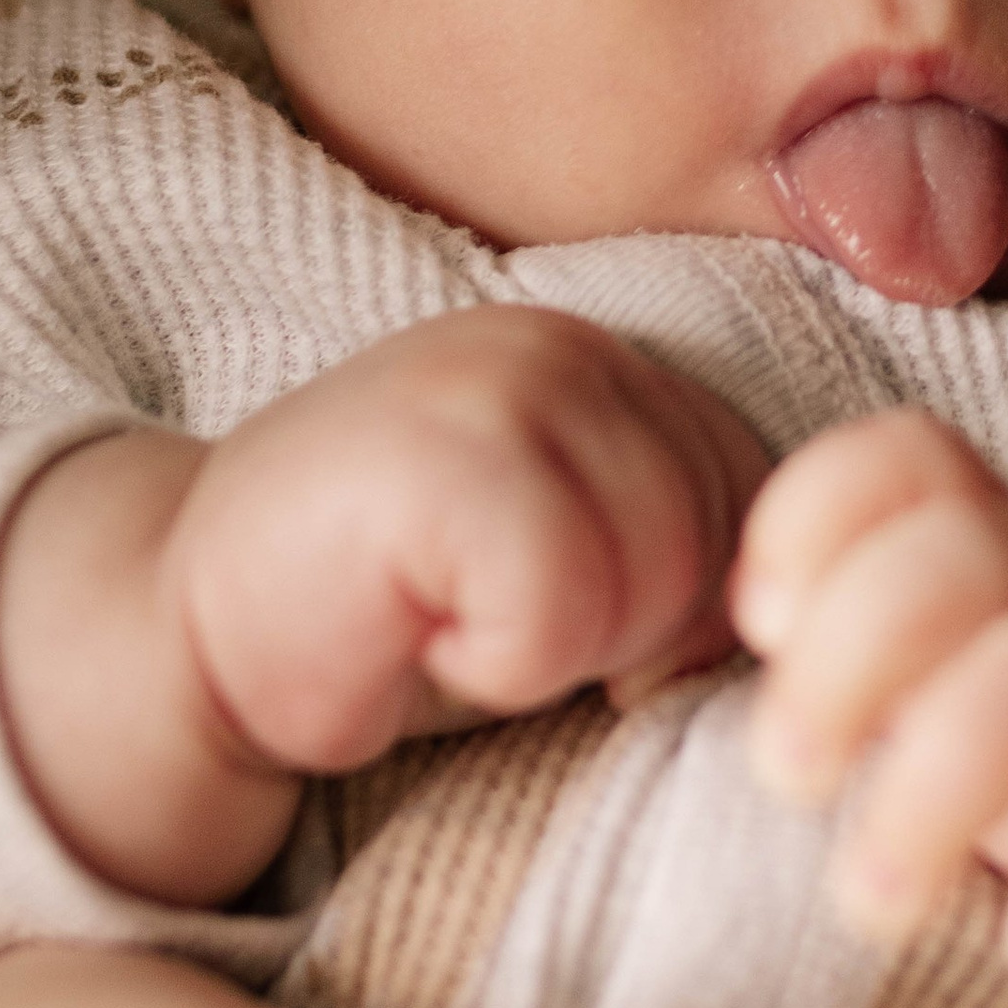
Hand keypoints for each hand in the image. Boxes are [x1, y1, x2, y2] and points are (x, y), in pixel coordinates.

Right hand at [0, 308, 765, 908]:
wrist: (183, 631)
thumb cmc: (400, 614)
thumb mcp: (578, 556)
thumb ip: (691, 540)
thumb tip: (824, 613)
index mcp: (619, 361)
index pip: (773, 506)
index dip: (687, 607)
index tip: (557, 609)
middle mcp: (568, 344)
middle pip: (723, 547)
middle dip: (624, 630)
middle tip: (485, 615)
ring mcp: (497, 384)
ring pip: (654, 580)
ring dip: (554, 649)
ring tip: (447, 616)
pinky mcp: (437, 456)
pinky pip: (555, 614)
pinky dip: (491, 664)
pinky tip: (411, 629)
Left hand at [732, 409, 1007, 1007]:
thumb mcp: (997, 699)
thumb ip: (874, 672)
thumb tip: (675, 676)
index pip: (910, 462)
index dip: (811, 516)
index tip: (752, 628)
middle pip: (966, 550)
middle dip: (846, 658)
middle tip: (783, 782)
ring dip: (938, 788)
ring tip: (873, 905)